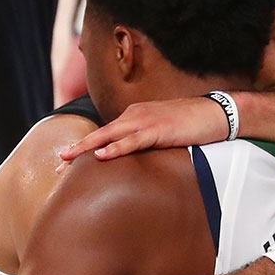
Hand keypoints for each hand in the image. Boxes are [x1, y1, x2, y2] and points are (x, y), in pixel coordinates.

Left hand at [59, 98, 226, 161]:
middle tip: (60, 160)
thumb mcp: (161, 132)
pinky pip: (132, 141)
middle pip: (101, 132)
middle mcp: (135, 115)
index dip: (86, 145)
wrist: (215, 113)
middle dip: (79, 147)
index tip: (69, 159)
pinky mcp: (158, 130)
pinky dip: (115, 148)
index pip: (105, 132)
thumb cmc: (190, 124)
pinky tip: (101, 155)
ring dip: (89, 147)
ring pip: (110, 135)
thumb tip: (132, 160)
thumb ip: (144, 142)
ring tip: (70, 158)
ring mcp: (146, 121)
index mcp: (134, 116)